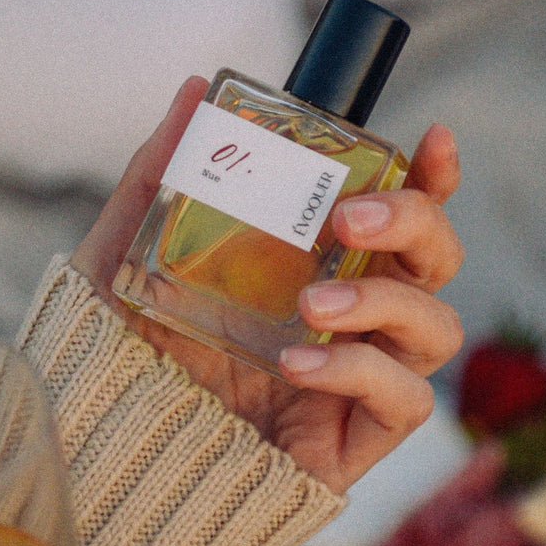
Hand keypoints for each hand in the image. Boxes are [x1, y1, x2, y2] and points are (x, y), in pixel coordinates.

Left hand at [72, 76, 464, 493]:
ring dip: (385, 304)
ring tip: (311, 306)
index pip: (398, 221)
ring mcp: (359, 382)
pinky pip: (405, 401)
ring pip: (438, 330)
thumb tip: (194, 92)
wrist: (106, 452)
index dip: (432, 180)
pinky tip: (298, 365)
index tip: (430, 138)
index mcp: (317, 272)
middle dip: (417, 226)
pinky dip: (359, 373)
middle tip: (349, 221)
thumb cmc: (123, 353)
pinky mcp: (355, 440)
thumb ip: (160, 178)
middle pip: (437, 265)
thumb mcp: (126, 256)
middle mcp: (352, 322)